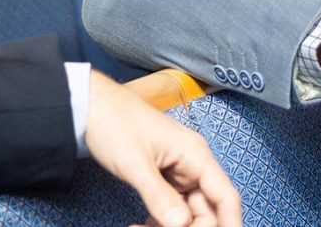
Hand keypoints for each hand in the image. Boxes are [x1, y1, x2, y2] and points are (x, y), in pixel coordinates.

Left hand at [83, 70, 242, 226]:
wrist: (90, 105)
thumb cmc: (113, 122)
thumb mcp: (134, 163)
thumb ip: (159, 196)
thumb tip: (181, 224)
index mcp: (195, 155)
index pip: (225, 196)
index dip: (230, 223)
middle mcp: (192, 163)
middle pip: (206, 209)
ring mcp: (177, 170)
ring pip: (187, 211)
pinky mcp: (162, 175)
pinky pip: (171, 206)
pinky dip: (160, 221)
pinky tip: (141, 226)